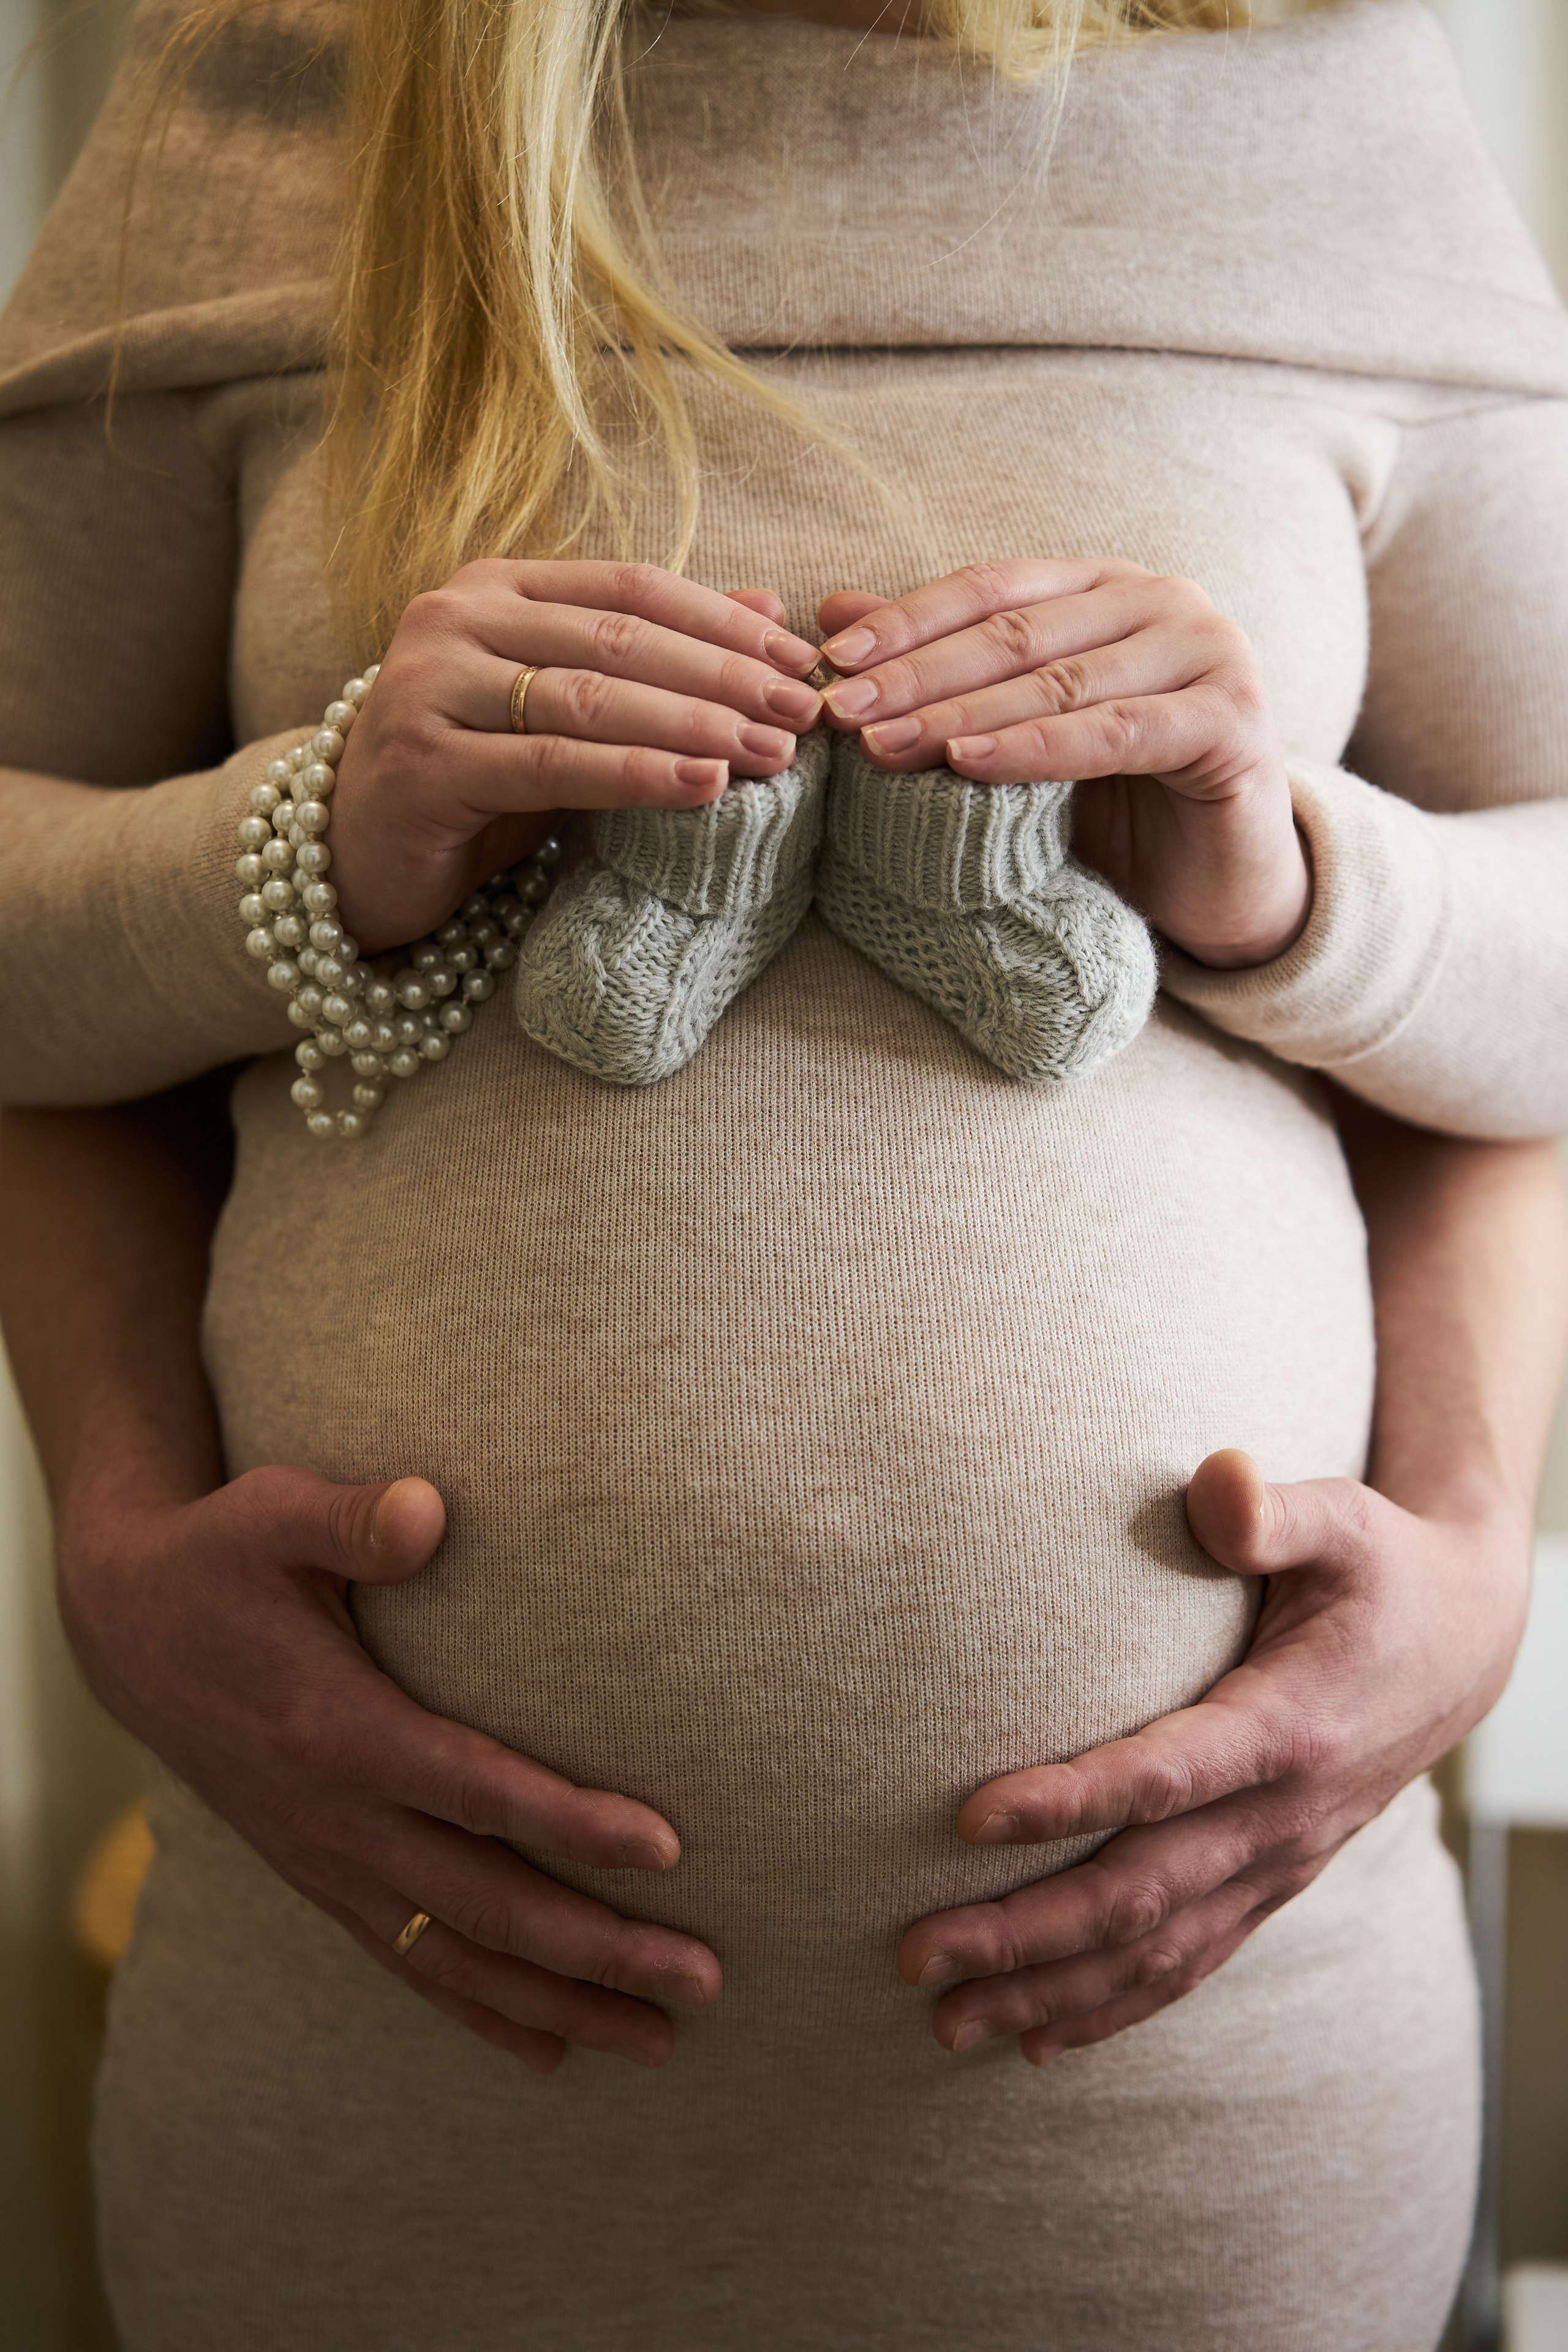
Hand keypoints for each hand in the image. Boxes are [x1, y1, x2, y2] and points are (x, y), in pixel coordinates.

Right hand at [57, 1462, 721, 2071]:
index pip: (475, 1789)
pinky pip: (405, 1961)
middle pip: (485, 1902)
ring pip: (454, 1957)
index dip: (569, 1822)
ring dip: (559, 2004)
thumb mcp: (270, 1514)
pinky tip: (551, 2050)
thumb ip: (352, 1518)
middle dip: (598, 1949)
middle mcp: (336, 1815)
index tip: (666, 1848)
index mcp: (337, 1729)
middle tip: (704, 1977)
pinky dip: (479, 2012)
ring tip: (658, 2042)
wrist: (124, 1627)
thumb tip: (430, 1511)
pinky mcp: (319, 1875)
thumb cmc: (219, 1558)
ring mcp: (325, 1859)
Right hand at [330, 562, 821, 950]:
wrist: (354, 856)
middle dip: (723, 677)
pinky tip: (702, 785)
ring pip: (589, 699)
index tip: (801, 662)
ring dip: (693, 725)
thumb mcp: (568, 713)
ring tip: (770, 755)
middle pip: (617, 639)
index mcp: (493, 589)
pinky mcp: (424, 763)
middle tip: (802, 714)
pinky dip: (635, 775)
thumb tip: (770, 607)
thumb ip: (652, 658)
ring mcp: (430, 687)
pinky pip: (552, 766)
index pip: (629, 588)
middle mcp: (453, 620)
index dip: (723, 622)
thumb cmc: (474, 782)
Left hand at [816, 561, 1308, 966]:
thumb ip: (941, 668)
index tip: (829, 661)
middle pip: (1015, 632)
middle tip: (841, 712)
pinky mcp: (1232, 719)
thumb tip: (834, 609)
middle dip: (918, 675)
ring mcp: (1206, 652)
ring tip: (884, 745)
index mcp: (1104, 587)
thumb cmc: (1114, 806)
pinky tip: (968, 764)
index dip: (907, 622)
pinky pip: (1115, 732)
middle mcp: (1161, 601)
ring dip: (961, 715)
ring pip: (1057, 681)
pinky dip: (1037, 749)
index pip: (990, 589)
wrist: (1222, 884)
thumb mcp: (1015, 734)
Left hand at [897, 1447, 1528, 2062]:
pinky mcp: (1271, 1883)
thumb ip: (1274, 1511)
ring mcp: (1279, 1863)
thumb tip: (1219, 1478)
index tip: (968, 1818)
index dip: (1069, 1800)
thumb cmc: (1381, 1569)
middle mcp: (1283, 1816)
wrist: (1465, 1646)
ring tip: (945, 2022)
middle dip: (1024, 1932)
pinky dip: (1116, 2009)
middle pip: (1139, 1892)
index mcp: (1288, 1728)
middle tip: (914, 1953)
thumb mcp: (1344, 1521)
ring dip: (1050, 1992)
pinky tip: (1039, 2039)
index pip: (1164, 1777)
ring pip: (1157, 1951)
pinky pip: (1192, 1962)